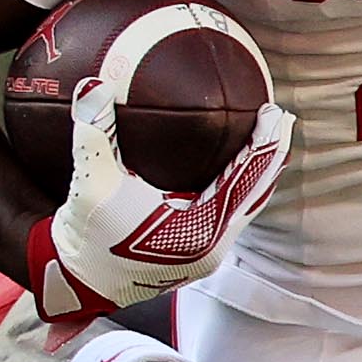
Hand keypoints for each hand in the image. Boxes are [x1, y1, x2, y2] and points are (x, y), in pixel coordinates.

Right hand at [25, 74, 293, 319]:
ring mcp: (207, 255)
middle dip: (272, 156)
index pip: (244, 181)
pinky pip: (232, 216)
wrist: (78, 278)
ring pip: (246, 208)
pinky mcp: (198, 256)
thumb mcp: (90, 179)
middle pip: (256, 194)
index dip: (263, 146)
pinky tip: (239, 170)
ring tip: (270, 143)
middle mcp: (211, 247)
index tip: (275, 114)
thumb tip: (92, 83)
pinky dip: (241, 191)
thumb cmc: (87, 232)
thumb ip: (94, 130)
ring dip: (259, 175)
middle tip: (283, 119)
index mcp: (197, 230)